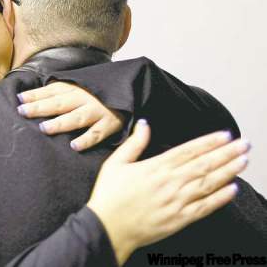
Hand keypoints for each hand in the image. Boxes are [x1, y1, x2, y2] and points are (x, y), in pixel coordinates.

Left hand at [17, 82, 123, 150]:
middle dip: (41, 107)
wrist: (131, 89)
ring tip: (44, 128)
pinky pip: (97, 134)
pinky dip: (87, 140)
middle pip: (59, 103)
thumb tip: (30, 96)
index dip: (36, 95)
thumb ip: (59, 91)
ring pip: (76, 118)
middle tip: (23, 112)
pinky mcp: (109, 125)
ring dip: (60, 123)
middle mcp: (85, 98)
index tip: (19, 99)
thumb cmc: (98, 92)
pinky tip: (74, 146)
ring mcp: (97, 112)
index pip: (52, 91)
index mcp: (76, 88)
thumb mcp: (79, 86)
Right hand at [87, 120, 248, 265]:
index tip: (225, 135)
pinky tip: (232, 189)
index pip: (188, 150)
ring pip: (208, 183)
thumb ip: (133, 143)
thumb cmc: (109, 196)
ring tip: (243, 161)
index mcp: (155, 167)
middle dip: (226, 153)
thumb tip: (144, 124)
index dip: (209, 142)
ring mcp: (177, 202)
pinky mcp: (179, 219)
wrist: (107, 228)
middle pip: (204, 165)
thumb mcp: (115, 163)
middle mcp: (170, 183)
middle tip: (244, 144)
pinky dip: (220, 198)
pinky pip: (205, 207)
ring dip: (228, 171)